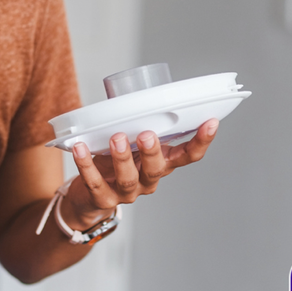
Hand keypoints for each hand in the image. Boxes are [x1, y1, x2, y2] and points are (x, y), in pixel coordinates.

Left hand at [59, 119, 218, 229]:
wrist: (89, 197)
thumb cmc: (114, 162)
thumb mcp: (131, 142)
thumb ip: (135, 123)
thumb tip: (132, 91)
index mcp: (161, 164)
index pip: (188, 156)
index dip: (201, 141)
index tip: (211, 122)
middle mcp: (148, 180)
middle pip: (157, 170)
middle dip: (153, 152)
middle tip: (147, 134)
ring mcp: (127, 193)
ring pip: (128, 179)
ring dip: (122, 158)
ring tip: (116, 138)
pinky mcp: (103, 199)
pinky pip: (95, 183)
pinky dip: (87, 165)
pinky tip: (81, 148)